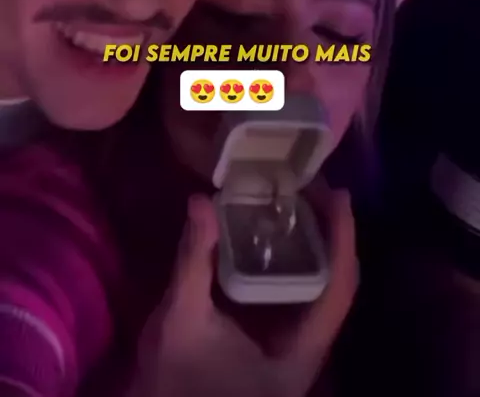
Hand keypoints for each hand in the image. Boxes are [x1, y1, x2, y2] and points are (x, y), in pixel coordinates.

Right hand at [130, 187, 356, 396]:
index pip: (338, 288)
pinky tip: (276, 236)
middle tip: (314, 187)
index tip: (339, 195)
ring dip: (314, 246)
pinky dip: (292, 262)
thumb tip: (201, 202)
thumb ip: (192, 262)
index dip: (342, 239)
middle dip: (330, 234)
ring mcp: (293, 350)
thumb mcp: (179, 321)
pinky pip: (297, 295)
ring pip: (319, 289)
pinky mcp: (277, 345)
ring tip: (300, 200)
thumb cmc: (173, 383)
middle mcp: (308, 353)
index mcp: (300, 356)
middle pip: (335, 284)